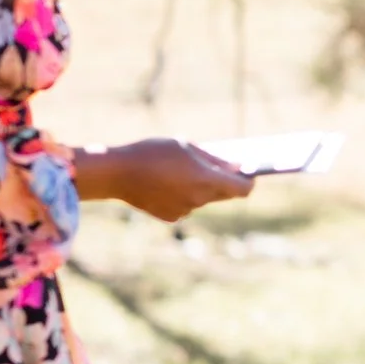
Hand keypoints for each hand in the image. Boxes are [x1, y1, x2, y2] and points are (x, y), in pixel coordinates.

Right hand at [73, 139, 253, 221]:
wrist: (115, 173)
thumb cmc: (153, 152)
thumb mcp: (186, 147)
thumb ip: (214, 159)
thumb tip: (237, 167)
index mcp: (206, 180)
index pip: (243, 189)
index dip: (249, 181)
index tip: (249, 172)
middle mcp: (199, 199)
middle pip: (224, 194)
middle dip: (224, 181)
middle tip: (220, 167)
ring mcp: (185, 210)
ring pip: (204, 199)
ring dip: (200, 187)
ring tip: (180, 171)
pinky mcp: (170, 217)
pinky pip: (186, 205)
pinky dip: (183, 195)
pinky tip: (165, 183)